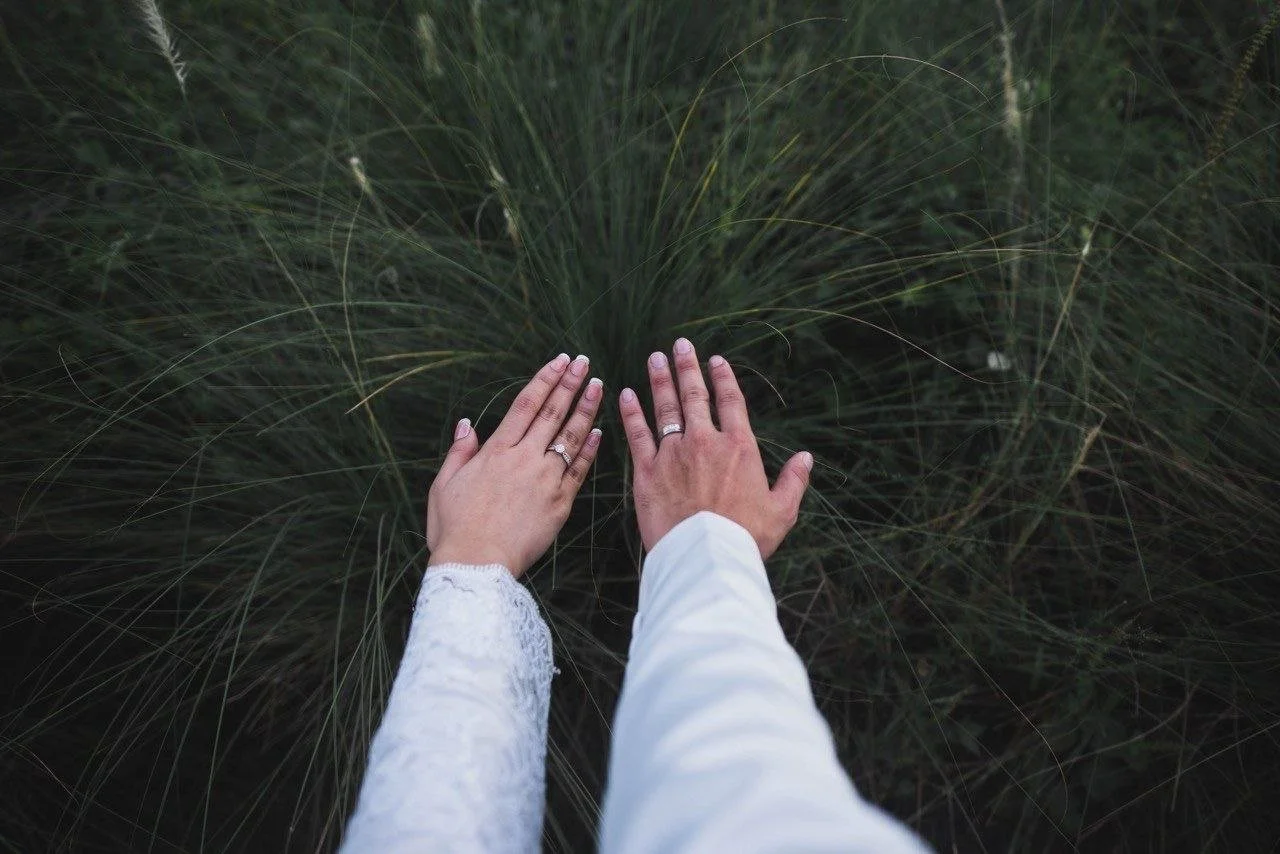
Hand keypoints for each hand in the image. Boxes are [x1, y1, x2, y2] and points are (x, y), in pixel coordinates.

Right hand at [426, 353, 603, 577]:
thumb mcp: (444, 485)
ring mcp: (545, 480)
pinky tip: (600, 431)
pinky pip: (579, 470)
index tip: (559, 361)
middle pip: (552, 413)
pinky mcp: (560, 504)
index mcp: (495, 451)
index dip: (545, 380)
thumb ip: (459, 452)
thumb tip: (467, 424)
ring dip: (586, 409)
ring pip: (571, 437)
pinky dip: (590, 449)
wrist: (477, 564)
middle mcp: (524, 459)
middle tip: (584, 362)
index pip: (525, 405)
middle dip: (570, 384)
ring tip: (598, 386)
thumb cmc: (454, 529)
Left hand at [618, 338, 812, 559]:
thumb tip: (806, 458)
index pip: (731, 402)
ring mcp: (673, 454)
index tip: (716, 360)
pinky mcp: (646, 471)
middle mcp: (704, 442)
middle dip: (687, 367)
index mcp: (739, 448)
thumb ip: (793, 481)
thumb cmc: (746, 538)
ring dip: (660, 380)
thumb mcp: (782, 511)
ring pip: (664, 408)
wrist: (706, 557)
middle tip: (680, 345)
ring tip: (655, 358)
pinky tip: (626, 394)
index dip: (723, 378)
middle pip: (695, 396)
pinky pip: (637, 434)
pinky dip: (631, 412)